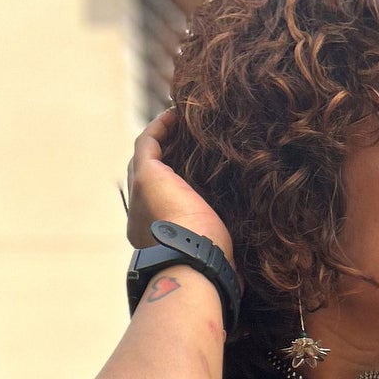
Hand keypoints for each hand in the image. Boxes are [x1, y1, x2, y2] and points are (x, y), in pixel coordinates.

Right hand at [125, 108, 232, 256]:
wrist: (193, 262)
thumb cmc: (209, 264)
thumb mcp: (212, 251)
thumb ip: (213, 245)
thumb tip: (238, 261)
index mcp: (152, 236)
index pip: (157, 204)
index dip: (171, 184)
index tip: (190, 169)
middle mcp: (139, 216)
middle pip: (147, 177)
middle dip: (162, 156)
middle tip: (183, 139)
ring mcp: (139, 195)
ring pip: (144, 158)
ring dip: (161, 138)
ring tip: (180, 123)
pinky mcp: (145, 176)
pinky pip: (147, 142)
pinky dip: (160, 127)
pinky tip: (176, 115)